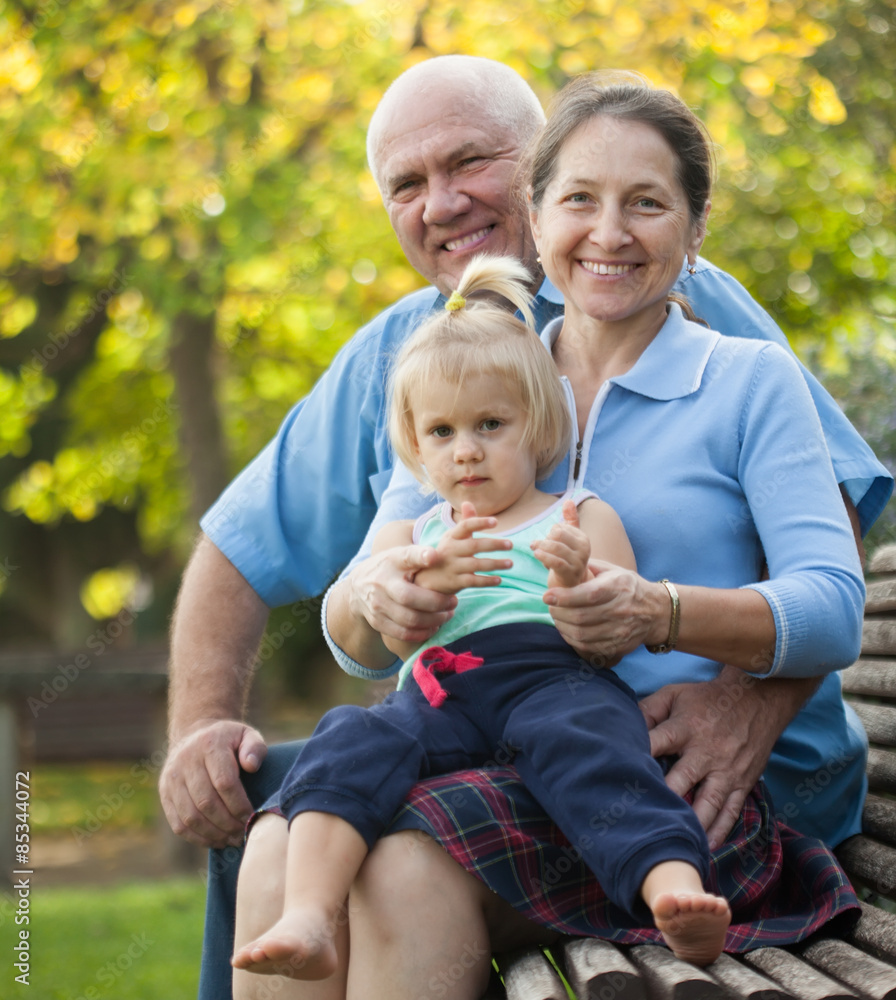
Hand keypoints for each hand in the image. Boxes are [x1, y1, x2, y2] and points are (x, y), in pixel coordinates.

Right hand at [159, 720, 266, 847]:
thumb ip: (255, 747)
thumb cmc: (228, 740)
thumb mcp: (246, 735)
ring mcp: (172, 779)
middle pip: (206, 802)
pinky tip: (216, 841)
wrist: (194, 734)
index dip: (239, 805)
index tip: (252, 817)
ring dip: (213, 834)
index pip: (224, 782)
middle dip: (228, 823)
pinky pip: (178, 824)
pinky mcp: (164, 794)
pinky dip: (197, 838)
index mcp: (209, 745)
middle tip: (244, 833)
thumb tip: (252, 765)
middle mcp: (186, 761)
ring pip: (190, 816)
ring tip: (232, 840)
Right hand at [348, 543, 457, 646]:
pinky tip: (434, 627)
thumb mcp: (400, 556)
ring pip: (409, 619)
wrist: (358, 586)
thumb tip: (437, 556)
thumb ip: (418, 555)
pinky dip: (422, 633)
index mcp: (391, 562)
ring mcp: (377, 605)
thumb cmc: (389, 568)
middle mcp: (381, 583)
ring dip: (434, 620)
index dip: (420, 556)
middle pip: (410, 598)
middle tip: (453, 602)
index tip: (434, 556)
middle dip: (437, 603)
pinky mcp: (377, 622)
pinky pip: (403, 633)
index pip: (406, 556)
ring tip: (447, 615)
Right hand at [415, 502, 511, 594]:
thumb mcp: (452, 537)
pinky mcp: (455, 582)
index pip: (466, 526)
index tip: (496, 521)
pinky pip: (474, 581)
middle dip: (494, 544)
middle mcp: (450, 550)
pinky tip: (500, 579)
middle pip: (474, 545)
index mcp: (451, 537)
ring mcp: (452, 567)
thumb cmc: (446, 554)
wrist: (428, 579)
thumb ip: (464, 522)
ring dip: (495, 564)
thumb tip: (468, 502)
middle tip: (511, 544)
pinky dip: (487, 581)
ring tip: (510, 563)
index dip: (480, 522)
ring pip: (476, 564)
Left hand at [531, 499, 591, 588]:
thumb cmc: (567, 561)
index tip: (548, 541)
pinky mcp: (570, 574)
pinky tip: (536, 553)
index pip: (560, 527)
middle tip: (538, 545)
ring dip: (541, 547)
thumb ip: (570, 520)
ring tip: (536, 550)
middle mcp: (584, 549)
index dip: (549, 533)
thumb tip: (568, 500)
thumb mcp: (569, 540)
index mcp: (583, 538)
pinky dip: (543, 556)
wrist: (571, 587)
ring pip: (555, 546)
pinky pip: (555, 561)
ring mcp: (578, 562)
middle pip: (557, 534)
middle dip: (545, 539)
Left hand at [543, 561, 660, 665]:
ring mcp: (620, 630)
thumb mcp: (614, 571)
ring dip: (562, 627)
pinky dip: (572, 639)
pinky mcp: (617, 645)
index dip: (565, 597)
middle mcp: (620, 610)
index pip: (588, 594)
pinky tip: (567, 630)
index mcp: (617, 588)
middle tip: (550, 607)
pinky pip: (588, 647)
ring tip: (557, 618)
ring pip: (582, 634)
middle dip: (559, 613)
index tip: (547, 596)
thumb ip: (589, 567)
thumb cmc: (629, 587)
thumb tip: (562, 563)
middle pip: (581, 617)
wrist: (657, 612)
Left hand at [639, 668, 815, 848]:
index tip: (621, 777)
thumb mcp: (675, 694)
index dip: (638, 757)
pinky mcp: (743, 782)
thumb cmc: (707, 698)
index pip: (656, 743)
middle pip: (681, 780)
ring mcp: (726, 770)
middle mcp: (706, 751)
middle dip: (663, 799)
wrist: (757, 698)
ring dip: (692, 824)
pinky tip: (706, 847)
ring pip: (708, 803)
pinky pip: (731, 811)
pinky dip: (720, 831)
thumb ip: (648, 710)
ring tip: (674, 843)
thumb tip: (625, 727)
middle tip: (641, 820)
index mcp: (685, 728)